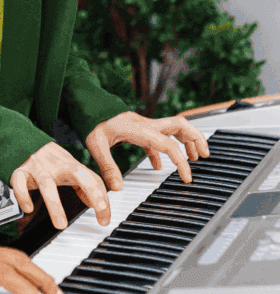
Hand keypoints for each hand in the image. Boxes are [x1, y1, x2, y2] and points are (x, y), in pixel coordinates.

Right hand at [10, 142, 111, 229]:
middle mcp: (57, 166)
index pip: (92, 179)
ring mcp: (39, 168)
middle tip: (101, 209)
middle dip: (92, 191)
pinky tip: (28, 208)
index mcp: (72, 165)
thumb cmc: (50, 159)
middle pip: (78, 174)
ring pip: (47, 184)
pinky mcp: (21, 172)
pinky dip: (23, 195)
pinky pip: (20, 182)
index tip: (105, 218)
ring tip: (61, 224)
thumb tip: (97, 205)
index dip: (102, 198)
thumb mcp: (71, 168)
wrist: (23, 139)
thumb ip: (86, 184)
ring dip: (54, 205)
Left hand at [86, 112, 210, 190]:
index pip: (168, 144)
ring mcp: (144, 125)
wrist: (87, 105)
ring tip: (194, 157)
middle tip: (205, 155)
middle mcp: (146, 124)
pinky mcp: (139, 128)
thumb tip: (117, 188)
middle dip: (196, 138)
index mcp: (140, 129)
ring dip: (187, 140)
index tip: (187, 177)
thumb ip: (107, 166)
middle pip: (180, 125)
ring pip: (174, 128)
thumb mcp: (96, 144)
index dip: (181, 161)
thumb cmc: (92, 122)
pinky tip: (159, 166)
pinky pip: (159, 137)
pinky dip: (165, 150)